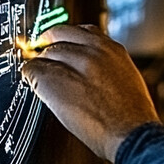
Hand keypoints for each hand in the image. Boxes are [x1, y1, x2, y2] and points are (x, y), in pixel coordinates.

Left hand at [20, 24, 159, 163]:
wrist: (131, 133)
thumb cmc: (132, 114)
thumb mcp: (126, 76)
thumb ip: (106, 63)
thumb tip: (88, 65)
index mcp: (110, 48)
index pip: (80, 30)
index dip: (66, 38)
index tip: (59, 44)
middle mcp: (92, 51)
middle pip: (58, 36)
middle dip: (50, 48)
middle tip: (44, 58)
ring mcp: (74, 64)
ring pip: (45, 54)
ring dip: (41, 65)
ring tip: (41, 77)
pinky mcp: (56, 81)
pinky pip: (33, 70)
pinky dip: (30, 76)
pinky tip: (34, 84)